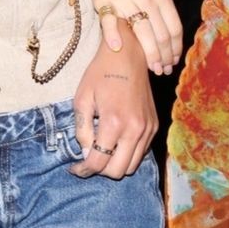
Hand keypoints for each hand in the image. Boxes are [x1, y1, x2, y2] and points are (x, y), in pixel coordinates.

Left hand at [70, 32, 157, 178]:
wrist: (128, 56)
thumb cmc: (101, 74)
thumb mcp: (82, 100)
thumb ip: (82, 131)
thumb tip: (86, 154)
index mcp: (114, 123)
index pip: (98, 162)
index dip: (83, 170)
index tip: (74, 168)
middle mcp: (135, 130)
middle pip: (117, 171)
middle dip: (100, 170)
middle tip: (88, 159)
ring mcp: (147, 129)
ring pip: (131, 166)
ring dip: (114, 164)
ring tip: (102, 150)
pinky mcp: (154, 126)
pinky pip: (141, 152)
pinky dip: (127, 154)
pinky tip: (115, 142)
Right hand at [86, 0, 182, 75]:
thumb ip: (163, 3)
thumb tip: (170, 30)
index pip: (173, 28)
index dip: (175, 48)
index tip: (173, 61)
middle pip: (160, 35)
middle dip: (164, 57)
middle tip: (163, 70)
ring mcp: (125, 0)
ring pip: (142, 34)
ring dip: (149, 56)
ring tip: (152, 68)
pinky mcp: (105, 1)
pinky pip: (111, 23)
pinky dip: (115, 38)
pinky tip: (119, 50)